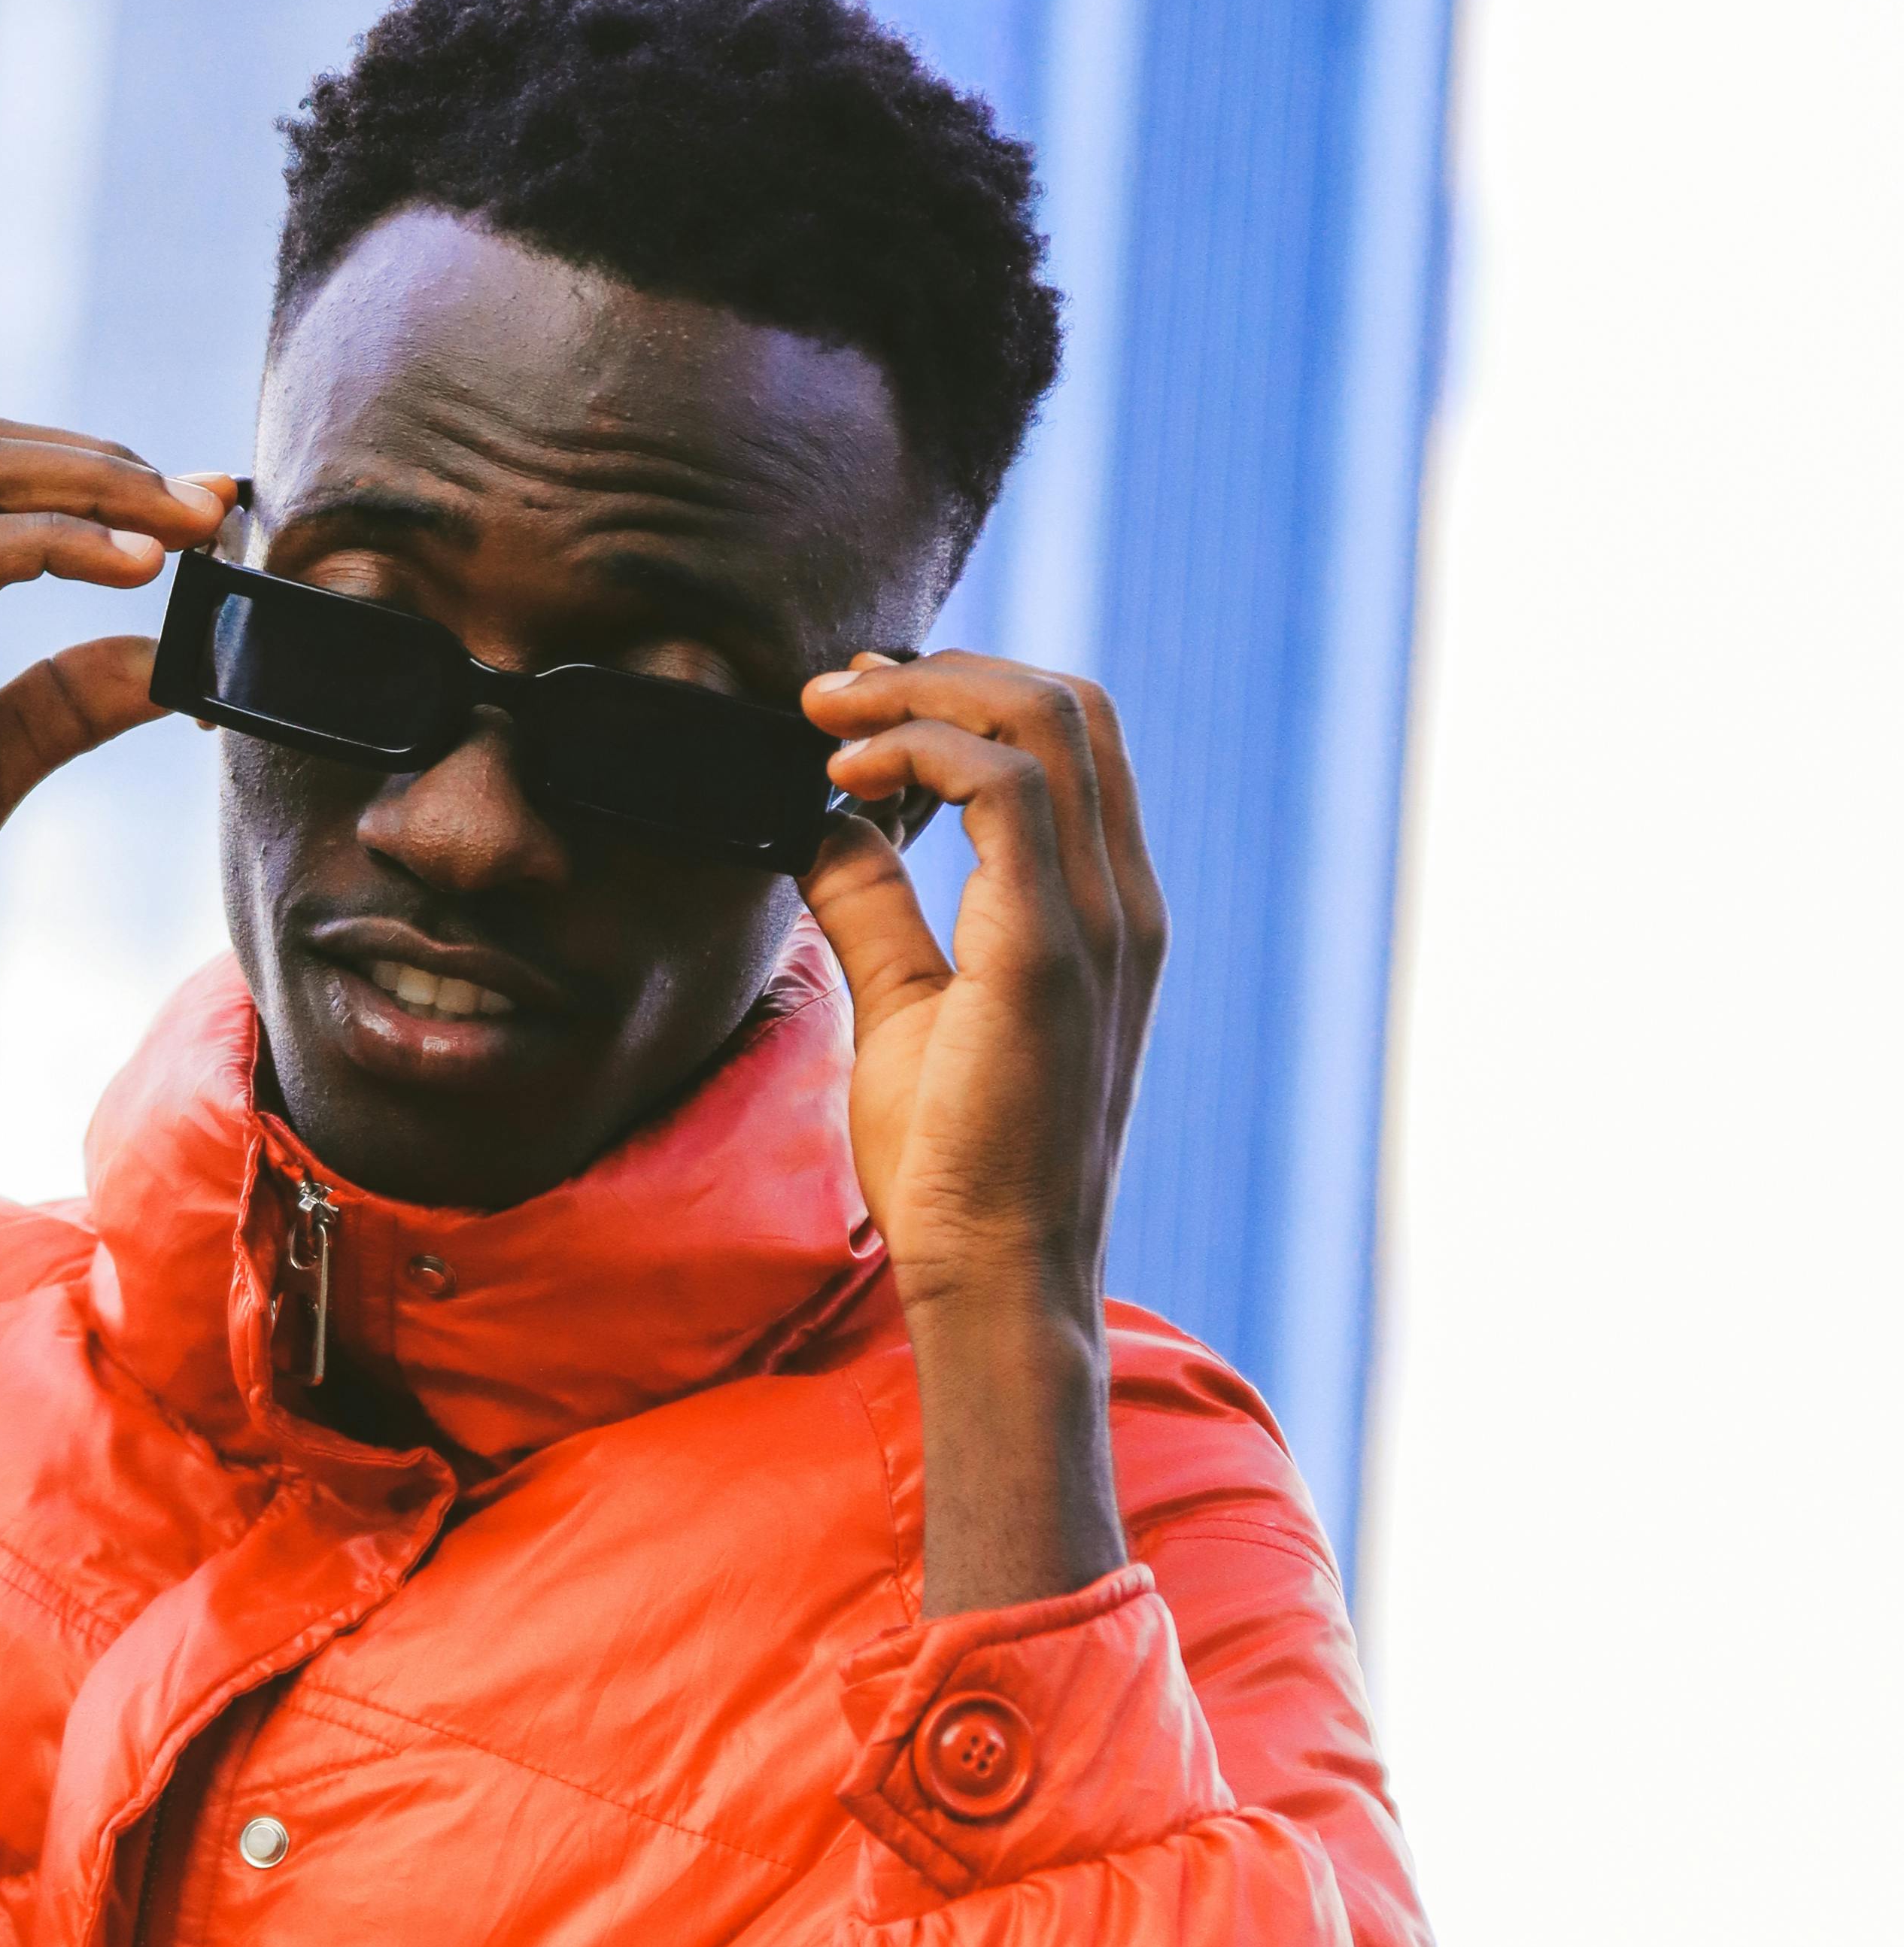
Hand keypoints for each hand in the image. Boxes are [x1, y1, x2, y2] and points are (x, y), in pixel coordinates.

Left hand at [796, 656, 1168, 1611]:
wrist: (993, 1276)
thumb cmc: (955, 1164)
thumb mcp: (904, 1003)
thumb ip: (875, 909)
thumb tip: (824, 826)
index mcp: (1101, 910)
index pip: (1067, 743)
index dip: (963, 692)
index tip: (854, 707)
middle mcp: (1121, 900)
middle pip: (1069, 703)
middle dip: (943, 669)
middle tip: (832, 688)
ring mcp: (1101, 920)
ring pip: (1045, 720)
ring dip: (923, 692)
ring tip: (829, 714)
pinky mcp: (1053, 951)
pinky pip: (1009, 788)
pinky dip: (923, 751)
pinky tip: (849, 777)